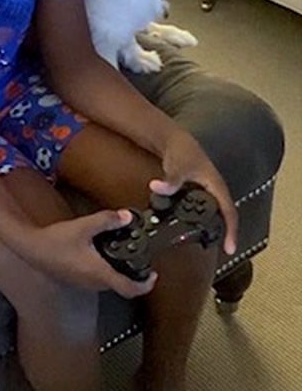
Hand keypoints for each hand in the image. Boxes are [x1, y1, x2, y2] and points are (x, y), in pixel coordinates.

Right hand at [20, 210, 157, 298]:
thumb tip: (126, 216)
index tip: (153, 275)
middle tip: (141, 261)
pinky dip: (105, 271)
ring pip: (109, 283)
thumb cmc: (56, 241)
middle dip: (133, 276)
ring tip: (122, 256)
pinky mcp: (76, 280)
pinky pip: (97, 279)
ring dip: (118, 274)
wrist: (31, 249)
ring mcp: (84, 284)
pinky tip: (101, 255)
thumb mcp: (83, 226)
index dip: (145, 285)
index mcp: (100, 274)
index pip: (130, 289)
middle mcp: (94, 283)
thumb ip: (107, 220)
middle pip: (121, 286)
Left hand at [152, 130, 237, 255]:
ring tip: (213, 245)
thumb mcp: (177, 166)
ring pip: (215, 213)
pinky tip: (194, 229)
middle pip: (225, 215)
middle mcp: (215, 190)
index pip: (229, 212)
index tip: (230, 248)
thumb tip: (159, 188)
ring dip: (215, 228)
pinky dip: (201, 220)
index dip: (231, 231)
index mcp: (216, 186)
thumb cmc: (181, 151)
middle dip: (226, 233)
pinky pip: (204, 209)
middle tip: (224, 250)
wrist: (174, 140)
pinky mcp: (197, 192)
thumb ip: (170, 180)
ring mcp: (207, 191)